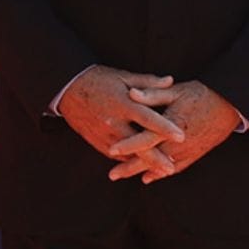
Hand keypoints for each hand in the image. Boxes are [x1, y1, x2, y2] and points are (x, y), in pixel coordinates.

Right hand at [57, 65, 183, 179]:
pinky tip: (141, 165)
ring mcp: (103, 133)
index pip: (147, 118)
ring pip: (126, 153)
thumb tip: (170, 80)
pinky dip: (128, 159)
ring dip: (143, 163)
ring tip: (162, 171)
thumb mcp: (122, 77)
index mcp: (122, 104)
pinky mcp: (96, 140)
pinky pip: (114, 154)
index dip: (165, 128)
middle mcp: (113, 121)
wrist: (67, 88)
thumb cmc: (98, 80)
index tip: (181, 137)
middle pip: (137, 144)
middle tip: (171, 168)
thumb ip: (147, 82)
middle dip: (155, 158)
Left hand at [114, 80, 243, 182]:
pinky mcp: (196, 153)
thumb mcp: (176, 91)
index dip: (128, 145)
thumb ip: (152, 94)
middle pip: (151, 158)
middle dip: (130, 167)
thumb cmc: (200, 94)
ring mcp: (189, 150)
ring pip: (162, 165)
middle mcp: (179, 142)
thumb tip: (131, 93)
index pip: (146, 138)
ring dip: (143, 171)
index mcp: (172, 125)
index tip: (111, 149)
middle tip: (112, 175)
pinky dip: (162, 173)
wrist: (230, 105)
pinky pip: (177, 167)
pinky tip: (148, 177)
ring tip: (124, 176)